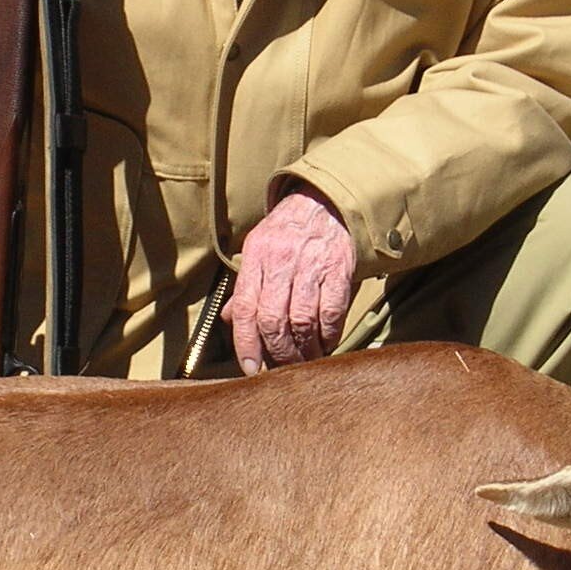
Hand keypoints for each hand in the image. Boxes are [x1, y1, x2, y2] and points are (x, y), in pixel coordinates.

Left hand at [225, 186, 356, 374]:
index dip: (246, 343)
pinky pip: (331, 312)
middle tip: (282, 369)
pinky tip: (325, 343)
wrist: (325, 200)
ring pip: (302, 320)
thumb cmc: (289, 231)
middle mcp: (281, 259)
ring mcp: (312, 264)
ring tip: (305, 360)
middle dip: (277, 352)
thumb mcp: (260, 248)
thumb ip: (246, 285)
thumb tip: (231, 319)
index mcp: (256, 255)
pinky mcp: (339, 268)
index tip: (250, 368)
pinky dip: (328, 335)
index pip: (245, 307)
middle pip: (273, 319)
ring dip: (304, 349)